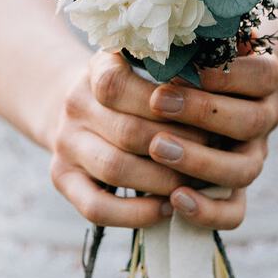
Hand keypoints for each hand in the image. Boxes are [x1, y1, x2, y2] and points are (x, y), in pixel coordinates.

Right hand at [49, 51, 210, 228]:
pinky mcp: (62, 177)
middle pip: (129, 130)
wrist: (80, 104)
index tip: (205, 113)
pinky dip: (134, 214)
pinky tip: (166, 209)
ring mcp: (65, 143)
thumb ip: (174, 68)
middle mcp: (75, 104)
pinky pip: (96, 207)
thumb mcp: (147, 63)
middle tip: (215, 154)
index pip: (124, 84)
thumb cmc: (134, 84)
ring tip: (194, 182)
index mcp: (99, 69)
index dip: (167, 102)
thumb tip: (215, 86)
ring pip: (115, 168)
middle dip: (179, 145)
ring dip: (162, 180)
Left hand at [147, 51, 277, 228]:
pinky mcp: (233, 194)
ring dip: (200, 159)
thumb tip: (163, 29)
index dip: (231, 74)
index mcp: (263, 79)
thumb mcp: (182, 46)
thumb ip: (182, 40)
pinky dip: (207, 210)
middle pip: (252, 121)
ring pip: (244, 169)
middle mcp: (264, 119)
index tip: (187, 69)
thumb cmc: (177, 65)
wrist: (175, 105)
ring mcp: (250, 158)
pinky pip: (233, 213)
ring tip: (157, 147)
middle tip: (158, 102)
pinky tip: (175, 198)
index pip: (264, 75)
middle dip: (203, 111)